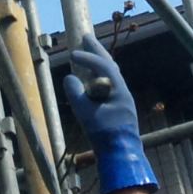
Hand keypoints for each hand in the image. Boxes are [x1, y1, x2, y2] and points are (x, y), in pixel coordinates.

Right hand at [61, 30, 158, 193]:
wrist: (121, 156)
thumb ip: (76, 94)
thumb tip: (69, 78)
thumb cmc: (105, 135)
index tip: (72, 54)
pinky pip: (108, 85)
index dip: (88, 57)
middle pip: (110, 65)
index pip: (103, 66)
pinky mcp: (118, 110)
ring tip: (89, 53)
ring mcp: (121, 100)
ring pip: (110, 75)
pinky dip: (99, 76)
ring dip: (98, 62)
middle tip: (85, 37)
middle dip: (97, 51)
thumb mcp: (86, 114)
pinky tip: (93, 79)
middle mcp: (122, 92)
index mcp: (119, 90)